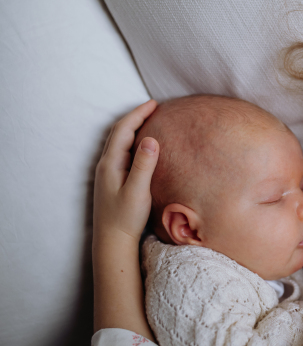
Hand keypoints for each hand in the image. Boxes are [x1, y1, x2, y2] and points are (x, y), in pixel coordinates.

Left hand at [93, 100, 158, 243]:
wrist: (112, 241)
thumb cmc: (125, 218)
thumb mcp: (137, 191)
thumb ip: (144, 165)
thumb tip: (151, 139)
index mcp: (111, 163)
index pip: (123, 130)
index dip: (138, 114)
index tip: (155, 104)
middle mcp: (106, 165)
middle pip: (118, 132)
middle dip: (135, 117)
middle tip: (154, 108)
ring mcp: (108, 173)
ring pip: (119, 142)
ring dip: (133, 128)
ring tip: (149, 122)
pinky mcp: (112, 180)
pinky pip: (122, 153)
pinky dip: (132, 142)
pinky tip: (142, 147)